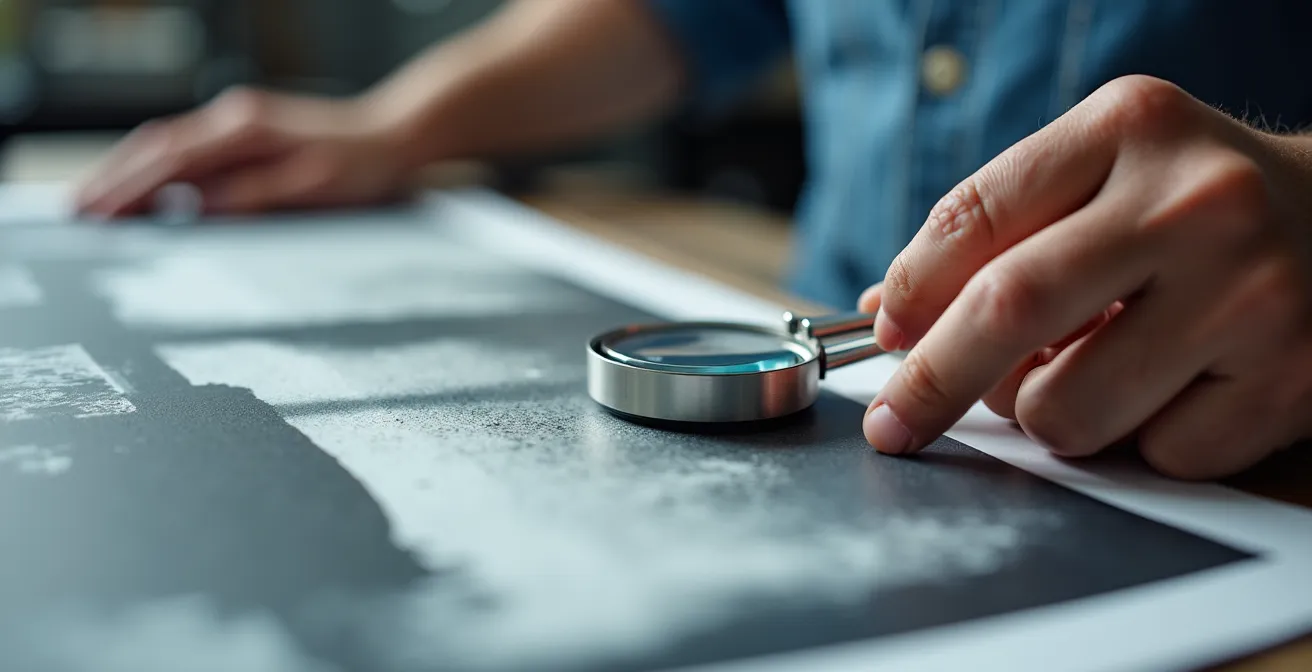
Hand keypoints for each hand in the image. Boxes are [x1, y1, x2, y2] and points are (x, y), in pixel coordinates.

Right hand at [74, 87, 411, 217]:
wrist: (395, 135)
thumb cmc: (362, 165)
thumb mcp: (311, 188)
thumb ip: (254, 197)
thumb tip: (198, 208)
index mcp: (246, 130)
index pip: (170, 161)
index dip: (128, 189)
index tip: (97, 215)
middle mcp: (235, 118)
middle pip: (156, 148)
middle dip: (113, 180)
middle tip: (78, 214)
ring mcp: (239, 122)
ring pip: (167, 145)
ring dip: (129, 172)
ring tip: (97, 204)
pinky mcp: (248, 132)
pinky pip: (188, 148)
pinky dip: (157, 168)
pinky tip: (146, 189)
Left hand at [861, 75, 1311, 479]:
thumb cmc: (1194, 201)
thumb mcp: (1104, 170)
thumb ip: (998, 229)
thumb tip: (892, 315)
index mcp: (1130, 127)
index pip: (973, 216)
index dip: (911, 291)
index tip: (887, 338)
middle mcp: (1195, 202)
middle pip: (1006, 310)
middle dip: (931, 381)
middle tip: (896, 423)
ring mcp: (1250, 295)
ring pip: (1066, 407)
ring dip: (1047, 410)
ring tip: (1091, 368)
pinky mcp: (1288, 382)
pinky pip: (1149, 454)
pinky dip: (1138, 438)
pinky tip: (1174, 385)